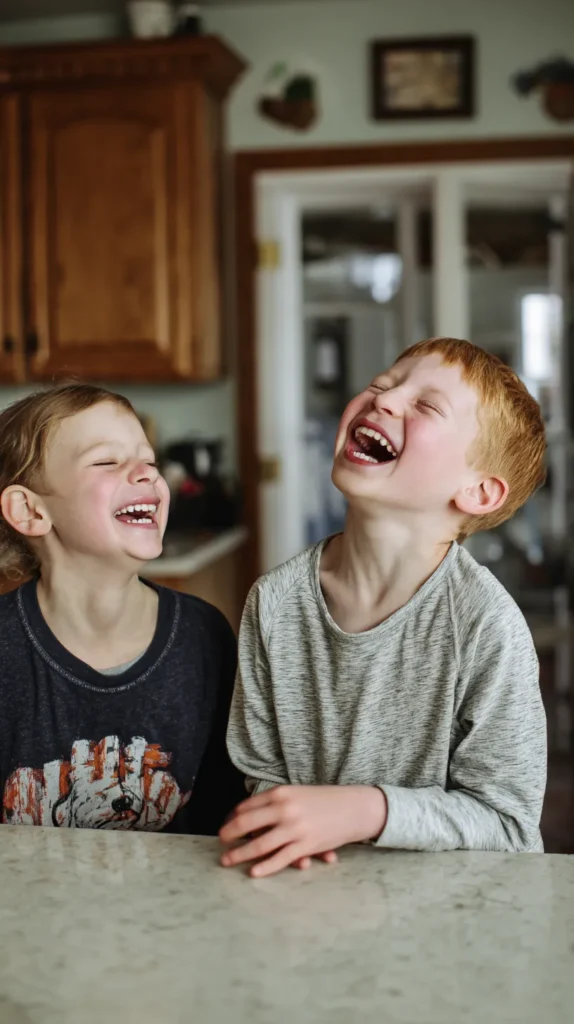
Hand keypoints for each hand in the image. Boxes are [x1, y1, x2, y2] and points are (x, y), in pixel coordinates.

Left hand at [219, 785, 386, 877]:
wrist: (353, 808)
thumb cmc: (324, 801)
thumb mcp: (297, 794)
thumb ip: (276, 802)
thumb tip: (249, 815)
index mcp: (281, 793)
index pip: (247, 806)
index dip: (233, 817)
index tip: (226, 824)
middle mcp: (284, 809)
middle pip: (247, 824)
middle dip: (229, 834)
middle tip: (220, 841)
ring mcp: (294, 829)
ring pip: (259, 845)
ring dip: (239, 854)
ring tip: (226, 860)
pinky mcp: (305, 846)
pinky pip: (280, 859)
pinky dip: (264, 867)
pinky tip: (252, 871)